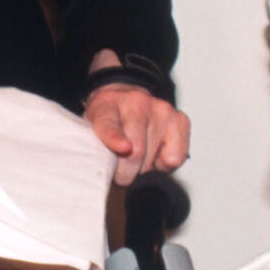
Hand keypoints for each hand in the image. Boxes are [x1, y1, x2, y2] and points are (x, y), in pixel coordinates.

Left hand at [84, 53, 190, 185]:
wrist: (126, 97)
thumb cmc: (110, 119)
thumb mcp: (90, 130)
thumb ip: (93, 149)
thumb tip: (101, 173)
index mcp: (107, 106)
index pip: (109, 124)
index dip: (115, 138)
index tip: (123, 148)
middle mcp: (136, 103)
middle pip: (136, 152)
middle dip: (126, 173)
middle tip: (120, 170)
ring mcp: (160, 110)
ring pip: (153, 158)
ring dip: (143, 168)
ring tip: (137, 156)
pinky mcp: (179, 120)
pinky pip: (175, 158)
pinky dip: (164, 164)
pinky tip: (156, 152)